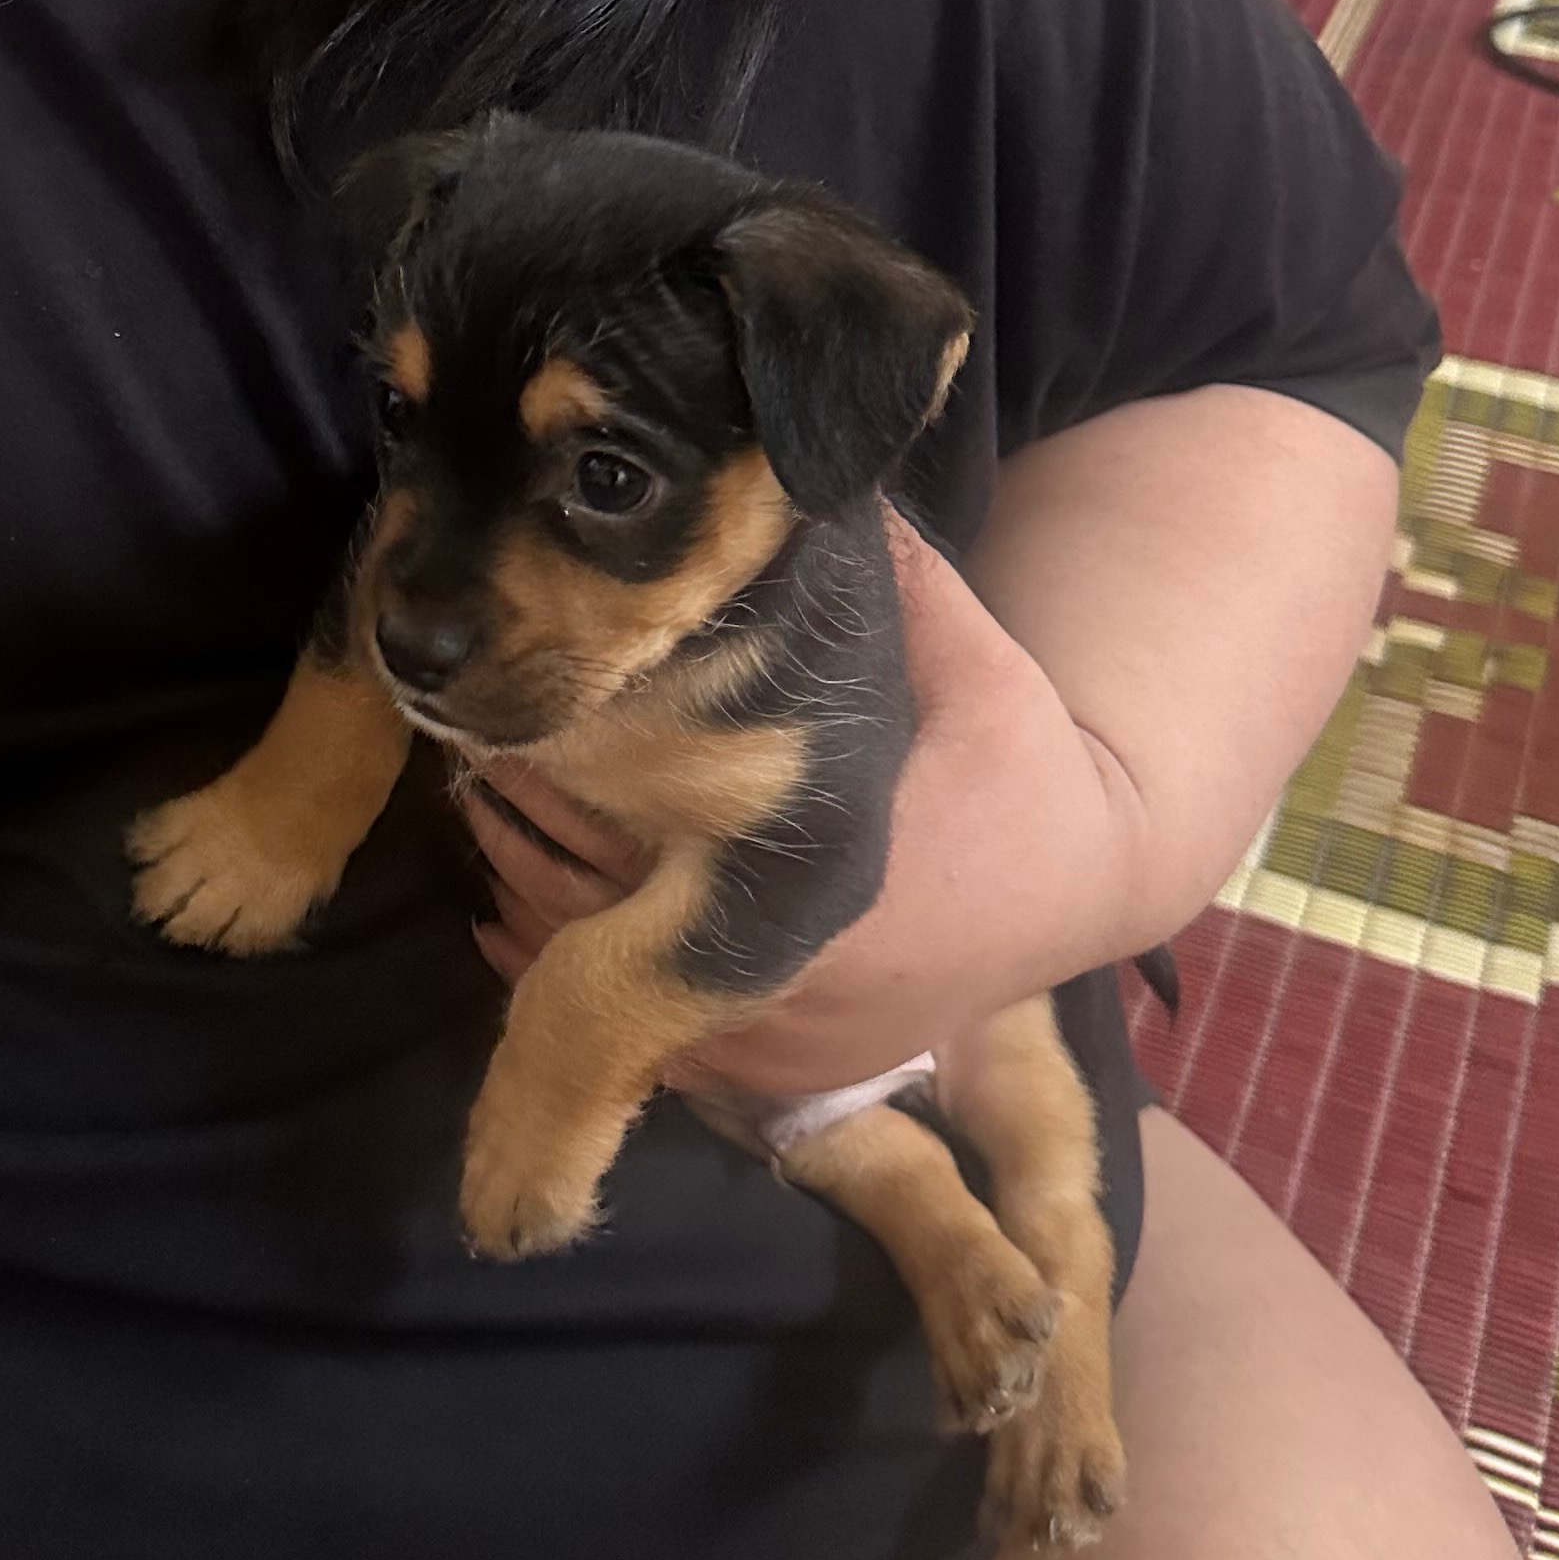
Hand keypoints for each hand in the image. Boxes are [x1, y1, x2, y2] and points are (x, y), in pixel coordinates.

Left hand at [454, 505, 1145, 1130]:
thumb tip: (812, 481)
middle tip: (475, 754)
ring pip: (613, 988)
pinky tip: (516, 903)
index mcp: (833, 880)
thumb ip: (894, 583)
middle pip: (608, 917)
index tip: (508, 727)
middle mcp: (798, 984)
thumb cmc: (1020, 765)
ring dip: (535, 899)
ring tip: (483, 806)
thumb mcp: (969, 659)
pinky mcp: (781, 1078)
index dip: (562, 788)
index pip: (655, 843)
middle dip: (533, 830)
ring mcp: (784, 1047)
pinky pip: (640, 1041)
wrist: (1083, 884)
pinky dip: (577, 976)